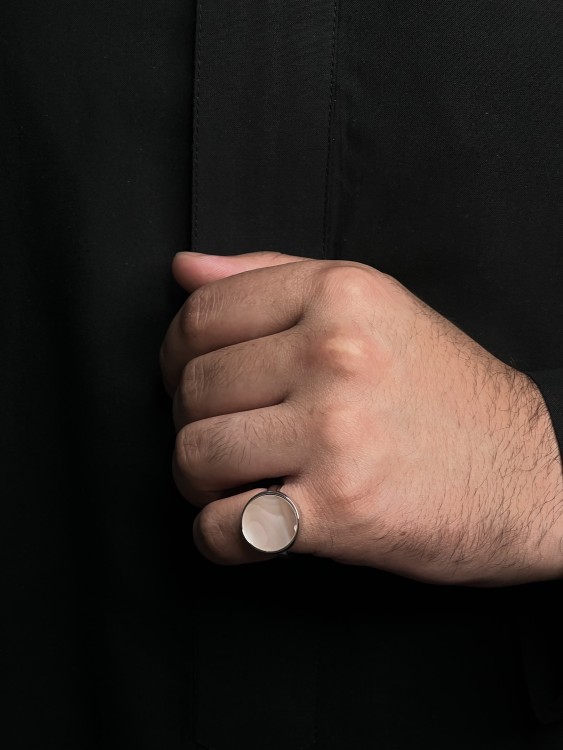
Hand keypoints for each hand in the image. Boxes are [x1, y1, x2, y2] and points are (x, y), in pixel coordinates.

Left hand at [160, 251, 562, 584]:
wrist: (528, 475)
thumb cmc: (446, 392)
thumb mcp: (372, 307)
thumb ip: (273, 276)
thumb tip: (185, 267)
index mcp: (340, 295)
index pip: (202, 315)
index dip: (178, 354)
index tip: (189, 378)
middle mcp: (336, 355)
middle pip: (193, 388)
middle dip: (191, 419)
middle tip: (225, 434)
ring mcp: (336, 433)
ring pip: (195, 455)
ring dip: (199, 480)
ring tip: (234, 480)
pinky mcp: (339, 508)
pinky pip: (224, 527)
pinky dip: (219, 535)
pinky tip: (248, 524)